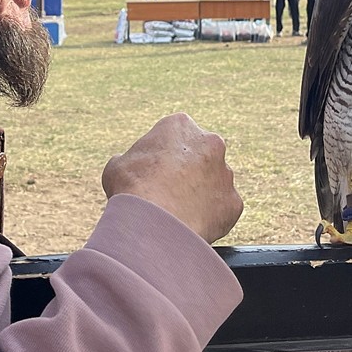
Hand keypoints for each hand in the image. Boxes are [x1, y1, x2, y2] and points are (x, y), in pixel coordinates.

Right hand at [102, 113, 243, 242]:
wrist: (154, 222)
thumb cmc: (132, 189)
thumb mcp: (117, 165)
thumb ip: (131, 160)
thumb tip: (129, 167)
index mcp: (180, 125)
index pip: (174, 136)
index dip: (162, 155)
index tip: (153, 172)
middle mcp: (210, 142)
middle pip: (200, 156)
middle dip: (188, 171)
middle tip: (168, 193)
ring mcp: (226, 173)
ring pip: (214, 182)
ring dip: (201, 194)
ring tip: (178, 214)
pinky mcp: (234, 202)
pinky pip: (223, 209)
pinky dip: (210, 218)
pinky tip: (190, 226)